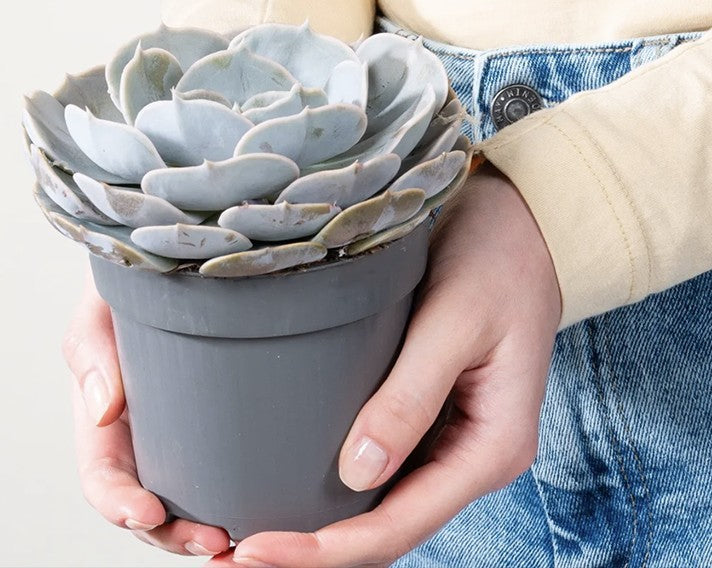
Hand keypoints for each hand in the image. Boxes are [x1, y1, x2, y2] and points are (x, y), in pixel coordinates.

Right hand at [63, 265, 232, 557]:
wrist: (170, 262)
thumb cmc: (127, 284)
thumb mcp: (100, 309)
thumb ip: (92, 351)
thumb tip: (103, 410)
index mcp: (106, 420)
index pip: (103, 480)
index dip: (120, 505)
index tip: (149, 512)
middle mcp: (141, 439)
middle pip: (147, 510)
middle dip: (173, 535)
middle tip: (213, 539)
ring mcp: (180, 438)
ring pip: (187, 503)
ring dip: (202, 531)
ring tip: (236, 537)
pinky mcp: (220, 428)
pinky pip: (222, 474)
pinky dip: (236, 501)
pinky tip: (263, 508)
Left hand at [214, 163, 562, 567]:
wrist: (521, 221)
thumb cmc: (495, 259)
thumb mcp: (454, 322)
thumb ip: (409, 398)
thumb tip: (355, 475)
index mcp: (492, 447)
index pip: (400, 523)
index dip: (328, 549)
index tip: (258, 549)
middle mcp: (471, 454)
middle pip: (387, 526)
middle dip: (315, 549)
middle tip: (235, 555)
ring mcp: (451, 435)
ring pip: (382, 503)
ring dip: (322, 526)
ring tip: (249, 533)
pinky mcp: (429, 409)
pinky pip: (383, 464)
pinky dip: (338, 486)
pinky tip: (292, 483)